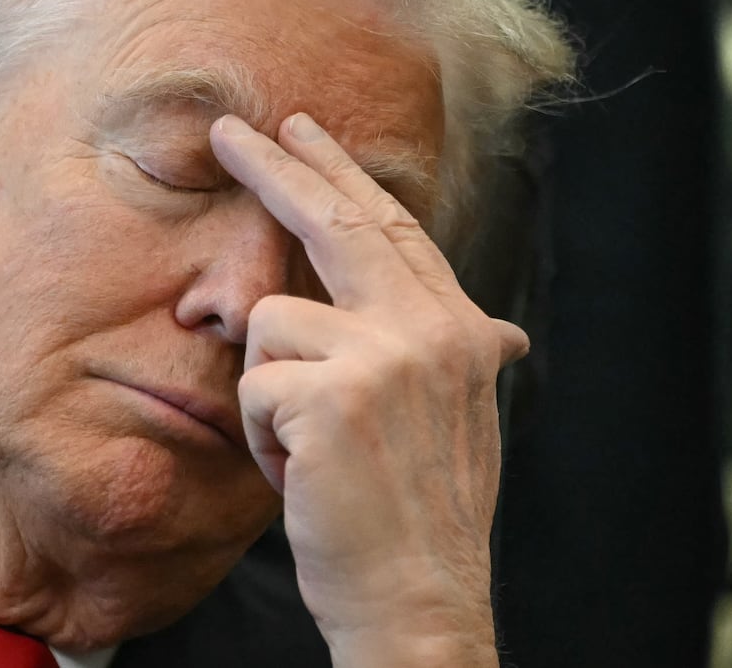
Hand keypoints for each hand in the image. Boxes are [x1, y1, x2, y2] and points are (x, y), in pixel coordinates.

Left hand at [209, 112, 526, 667]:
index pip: (395, 228)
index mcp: (462, 331)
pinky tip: (300, 474)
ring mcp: (387, 356)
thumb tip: (503, 331)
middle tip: (227, 129)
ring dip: (269, 391)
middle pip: (338, 220)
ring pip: (272, 321)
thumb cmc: (424, 517)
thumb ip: (458, 356)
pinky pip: (253, 384)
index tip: (307, 132)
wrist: (421, 601)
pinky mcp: (334, 394)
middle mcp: (434, 329)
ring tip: (307, 450)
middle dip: (276, 167)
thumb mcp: (460, 418)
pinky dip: (260, 438)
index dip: (346, 174)